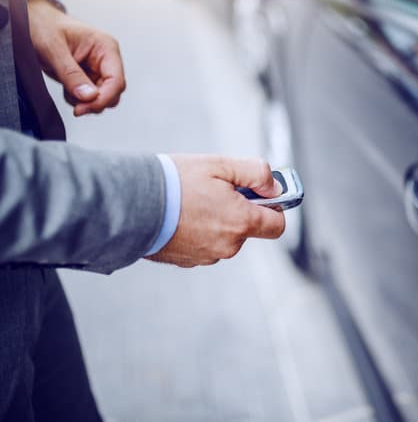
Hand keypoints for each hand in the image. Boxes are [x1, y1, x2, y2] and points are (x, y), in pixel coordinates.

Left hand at [27, 0, 125, 116]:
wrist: (32, 21)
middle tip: (76, 106)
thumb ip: (71, 74)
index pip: (116, 80)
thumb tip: (89, 96)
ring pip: (103, 97)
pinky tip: (67, 89)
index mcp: (105, 47)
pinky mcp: (88, 77)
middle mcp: (106, 59)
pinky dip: (79, 99)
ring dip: (86, 102)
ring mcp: (98, 69)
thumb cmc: (43, 25)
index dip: (103, 98)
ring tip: (67, 91)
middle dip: (95, 102)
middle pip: (113, 92)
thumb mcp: (53, 49)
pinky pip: (90, 96)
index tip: (84, 107)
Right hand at [148, 156, 285, 267]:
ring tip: (193, 199)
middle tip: (217, 188)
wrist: (130, 204)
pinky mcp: (187, 261)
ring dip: (217, 219)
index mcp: (241, 222)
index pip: (278, 225)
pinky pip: (204, 244)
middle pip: (248, 228)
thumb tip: (274, 187)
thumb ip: (256, 174)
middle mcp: (228, 245)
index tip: (264, 194)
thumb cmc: (175, 182)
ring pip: (225, 236)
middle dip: (240, 209)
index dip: (275, 207)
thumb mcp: (221, 165)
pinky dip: (199, 230)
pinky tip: (182, 214)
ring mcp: (207, 256)